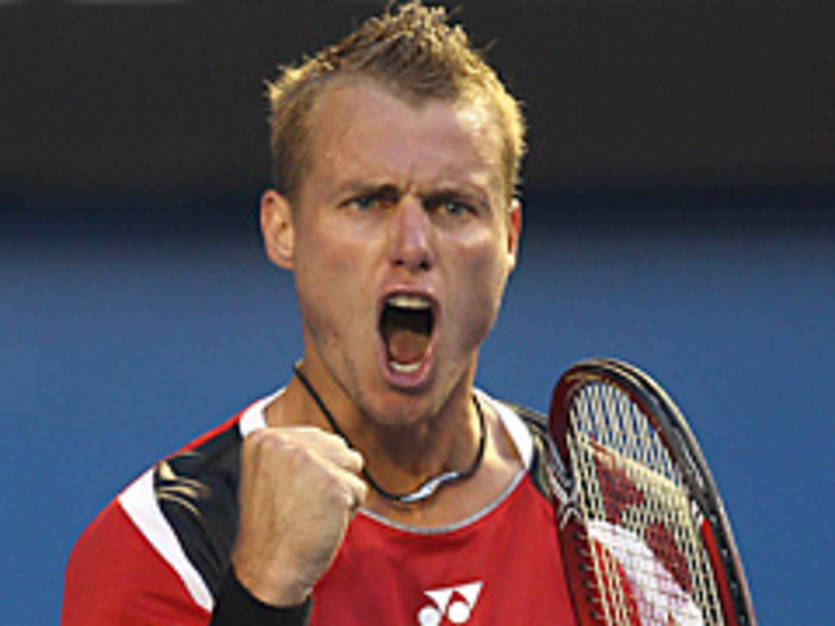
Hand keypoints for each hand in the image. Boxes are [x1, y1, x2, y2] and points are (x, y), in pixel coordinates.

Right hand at [230, 426, 367, 605]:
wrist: (267, 569)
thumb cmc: (274, 529)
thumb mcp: (270, 476)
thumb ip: (295, 452)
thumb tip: (336, 443)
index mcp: (264, 439)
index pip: (316, 438)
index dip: (314, 471)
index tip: (291, 495)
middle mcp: (283, 442)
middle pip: (338, 447)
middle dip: (330, 477)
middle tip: (302, 507)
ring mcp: (308, 460)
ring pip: (351, 464)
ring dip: (341, 491)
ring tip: (312, 512)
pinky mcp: (332, 482)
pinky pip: (359, 490)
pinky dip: (348, 511)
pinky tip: (321, 524)